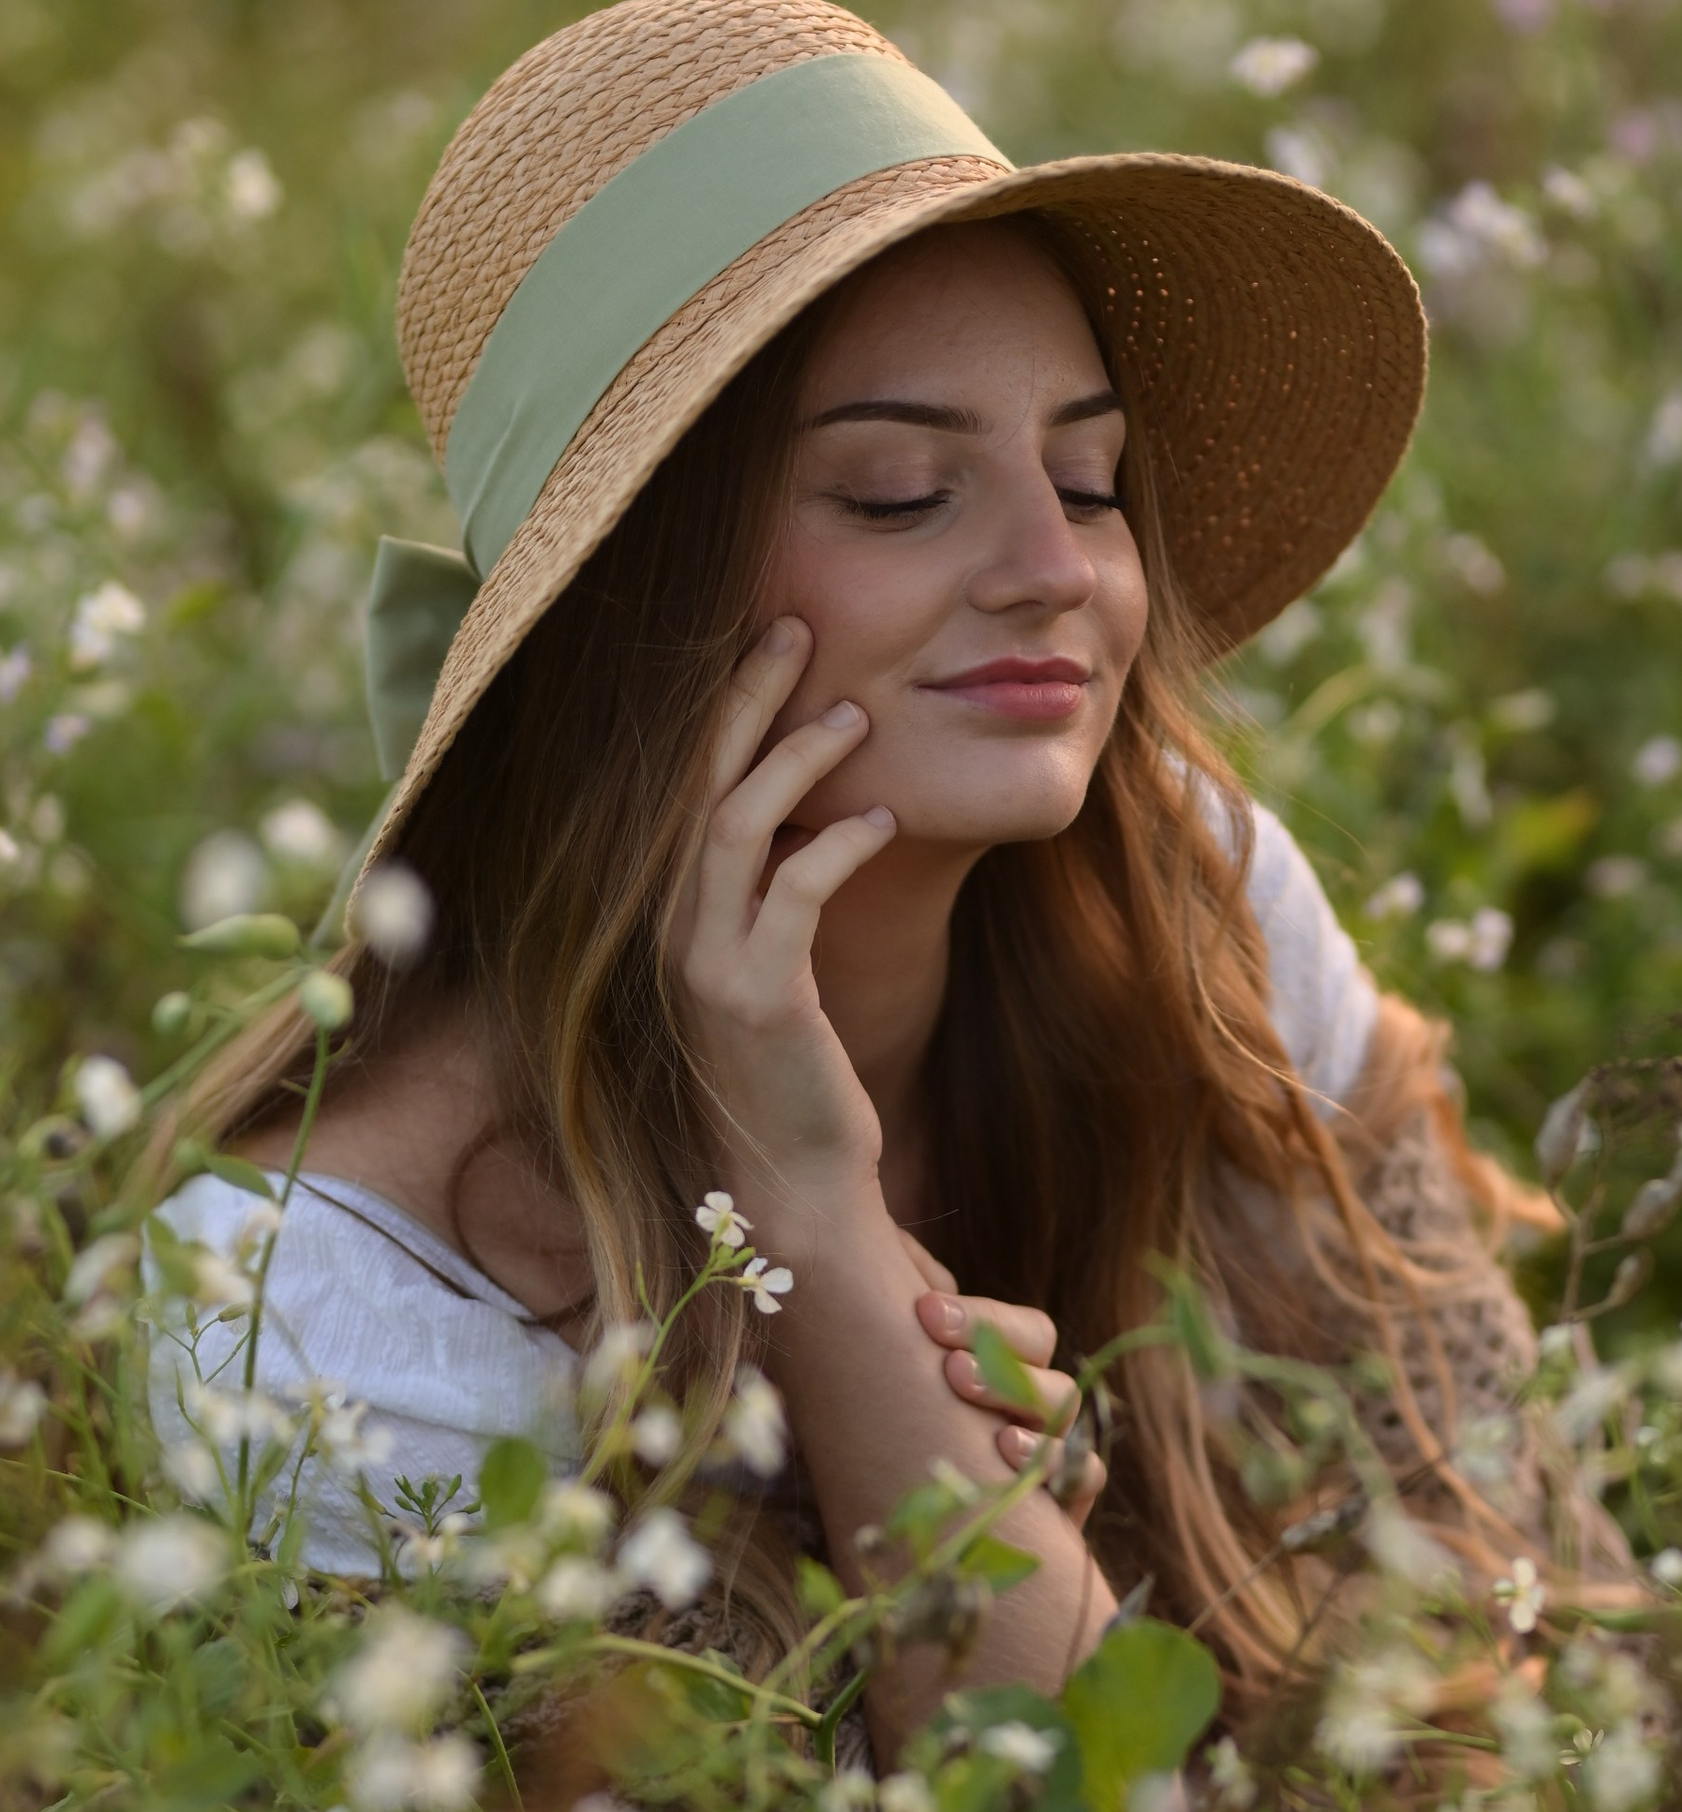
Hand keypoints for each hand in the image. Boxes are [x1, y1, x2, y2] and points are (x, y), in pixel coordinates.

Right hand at [669, 618, 895, 1213]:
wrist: (793, 1183)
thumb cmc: (792, 1067)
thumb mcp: (774, 959)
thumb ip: (773, 886)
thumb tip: (813, 801)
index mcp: (670, 910)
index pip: (683, 785)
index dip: (717, 708)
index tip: (761, 639)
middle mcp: (670, 927)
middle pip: (698, 784)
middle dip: (743, 698)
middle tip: (793, 627)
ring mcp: (706, 964)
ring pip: (737, 826)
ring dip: (796, 759)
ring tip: (856, 715)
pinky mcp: (759, 1000)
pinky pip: (794, 894)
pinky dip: (838, 846)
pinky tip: (882, 818)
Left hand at [899, 1228, 1106, 1529]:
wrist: (900, 1522)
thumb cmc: (901, 1423)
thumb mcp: (898, 1361)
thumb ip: (906, 1299)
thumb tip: (903, 1262)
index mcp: (1010, 1362)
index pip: (1023, 1328)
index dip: (978, 1317)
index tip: (923, 1312)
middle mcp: (1038, 1398)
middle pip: (1045, 1363)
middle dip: (998, 1360)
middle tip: (949, 1368)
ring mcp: (1055, 1447)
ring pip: (1066, 1410)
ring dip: (1025, 1406)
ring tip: (985, 1419)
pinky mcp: (1061, 1503)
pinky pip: (1083, 1474)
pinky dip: (1057, 1464)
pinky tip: (1007, 1458)